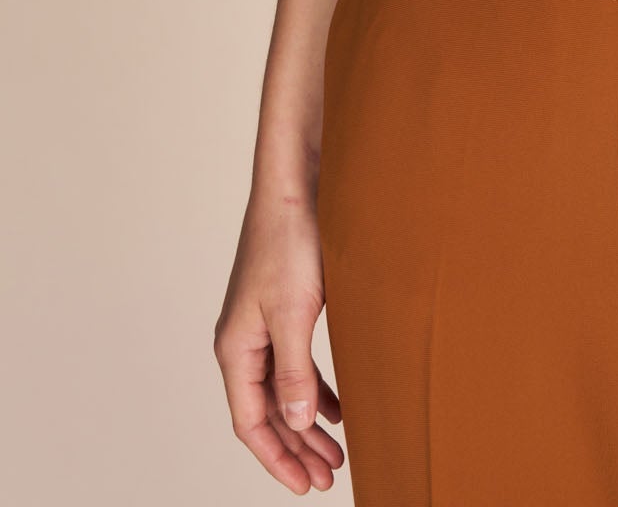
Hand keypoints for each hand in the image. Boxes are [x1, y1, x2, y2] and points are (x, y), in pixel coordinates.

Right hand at [214, 184, 344, 492]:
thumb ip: (294, 370)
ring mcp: (264, 324)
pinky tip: (337, 404)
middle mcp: (244, 341)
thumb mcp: (294, 312)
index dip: (278, 457)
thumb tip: (298, 422)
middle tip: (327, 477)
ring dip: (308, 421)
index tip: (305, 485)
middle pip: (267, 411)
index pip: (252, 421)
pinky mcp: (286, 306)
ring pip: (284, 389)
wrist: (298, 184)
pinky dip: (315, 388)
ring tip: (336, 451)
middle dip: (296, 448)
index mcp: (236, 348)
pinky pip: (296, 363)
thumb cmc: (290, 241)